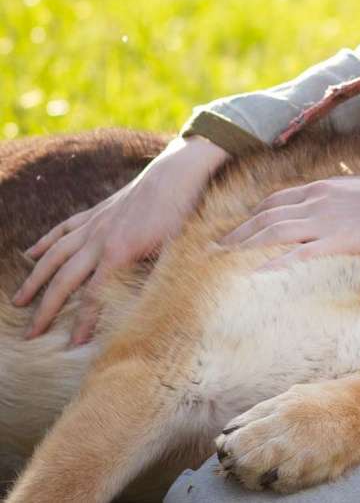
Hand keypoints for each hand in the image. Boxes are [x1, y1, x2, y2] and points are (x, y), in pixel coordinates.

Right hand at [14, 135, 229, 343]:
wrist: (178, 172)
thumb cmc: (184, 212)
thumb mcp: (178, 249)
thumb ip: (160, 276)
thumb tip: (155, 307)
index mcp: (120, 252)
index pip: (94, 296)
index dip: (83, 322)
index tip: (71, 344)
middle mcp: (99, 239)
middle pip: (65, 279)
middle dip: (47, 308)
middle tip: (30, 333)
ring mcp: (95, 223)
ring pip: (56, 255)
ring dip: (35, 279)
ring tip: (17, 301)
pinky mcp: (97, 211)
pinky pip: (64, 229)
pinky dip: (46, 242)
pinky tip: (31, 253)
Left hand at [220, 176, 359, 268]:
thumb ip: (340, 196)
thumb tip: (332, 204)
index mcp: (322, 187)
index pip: (278, 199)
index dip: (255, 214)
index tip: (242, 226)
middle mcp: (317, 201)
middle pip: (268, 215)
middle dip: (241, 230)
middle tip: (219, 245)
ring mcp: (325, 221)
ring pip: (275, 231)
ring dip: (247, 244)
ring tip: (227, 258)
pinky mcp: (337, 240)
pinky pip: (299, 253)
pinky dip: (275, 262)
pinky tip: (258, 272)